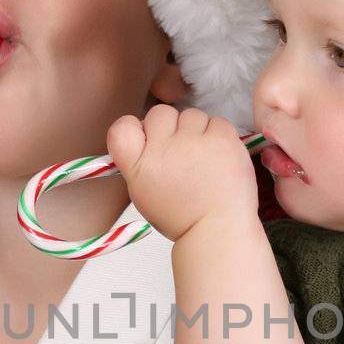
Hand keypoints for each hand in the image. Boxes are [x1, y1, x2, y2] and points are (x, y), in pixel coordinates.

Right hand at [106, 106, 257, 242]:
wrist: (217, 230)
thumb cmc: (181, 215)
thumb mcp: (145, 193)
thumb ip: (140, 161)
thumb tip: (147, 133)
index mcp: (140, 167)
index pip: (122, 128)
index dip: (136, 128)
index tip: (148, 140)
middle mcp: (163, 151)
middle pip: (160, 113)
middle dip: (170, 129)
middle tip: (182, 154)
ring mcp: (194, 143)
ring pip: (191, 115)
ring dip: (196, 131)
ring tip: (204, 158)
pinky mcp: (222, 139)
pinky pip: (217, 121)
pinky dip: (218, 135)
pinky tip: (219, 157)